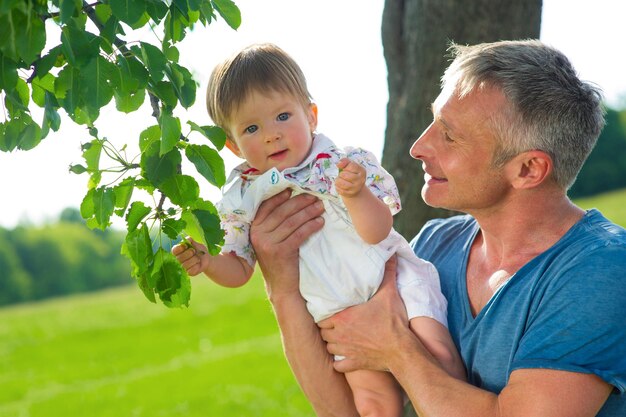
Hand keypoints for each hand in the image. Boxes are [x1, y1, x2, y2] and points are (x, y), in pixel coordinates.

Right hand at [172, 238, 208, 275]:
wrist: (208, 259)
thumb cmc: (200, 250)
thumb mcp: (196, 244)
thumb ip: (191, 240)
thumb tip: (187, 239)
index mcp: (179, 251)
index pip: (174, 250)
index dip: (179, 248)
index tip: (186, 246)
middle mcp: (180, 259)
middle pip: (179, 258)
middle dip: (189, 253)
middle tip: (194, 251)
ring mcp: (184, 266)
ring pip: (185, 264)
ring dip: (194, 260)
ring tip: (198, 258)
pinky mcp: (189, 272)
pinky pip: (190, 270)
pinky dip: (196, 266)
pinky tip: (198, 264)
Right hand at [250, 189, 324, 298]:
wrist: (281, 286)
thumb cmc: (279, 259)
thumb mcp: (271, 239)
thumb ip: (274, 222)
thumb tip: (291, 197)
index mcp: (254, 228)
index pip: (267, 206)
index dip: (281, 196)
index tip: (294, 188)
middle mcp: (258, 235)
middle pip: (282, 212)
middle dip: (300, 202)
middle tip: (314, 196)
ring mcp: (267, 244)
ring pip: (292, 222)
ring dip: (309, 212)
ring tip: (320, 207)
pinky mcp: (280, 252)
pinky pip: (299, 234)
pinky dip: (311, 226)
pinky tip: (320, 222)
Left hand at [318, 256, 409, 372]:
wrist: (401, 350)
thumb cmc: (393, 321)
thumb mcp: (389, 294)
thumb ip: (387, 273)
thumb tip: (391, 255)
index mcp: (343, 318)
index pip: (321, 317)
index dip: (325, 315)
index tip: (331, 313)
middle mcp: (339, 335)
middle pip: (323, 332)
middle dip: (327, 329)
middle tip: (335, 325)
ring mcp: (346, 351)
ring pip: (329, 349)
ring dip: (332, 344)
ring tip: (339, 339)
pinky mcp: (354, 364)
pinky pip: (339, 366)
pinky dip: (340, 363)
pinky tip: (345, 358)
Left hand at [335, 158, 365, 197]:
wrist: (355, 188)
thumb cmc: (351, 174)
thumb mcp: (350, 165)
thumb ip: (345, 161)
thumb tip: (338, 164)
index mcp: (362, 171)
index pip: (351, 166)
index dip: (346, 167)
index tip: (347, 169)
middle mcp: (361, 180)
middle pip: (344, 174)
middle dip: (341, 174)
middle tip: (343, 176)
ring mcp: (356, 188)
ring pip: (340, 182)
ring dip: (338, 180)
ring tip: (341, 180)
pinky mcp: (350, 194)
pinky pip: (338, 189)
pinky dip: (337, 186)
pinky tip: (341, 186)